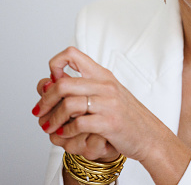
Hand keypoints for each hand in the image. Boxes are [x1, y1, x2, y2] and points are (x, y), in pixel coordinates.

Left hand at [32, 47, 183, 165]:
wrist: (151, 136)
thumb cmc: (127, 116)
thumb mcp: (107, 94)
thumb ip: (84, 86)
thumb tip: (51, 83)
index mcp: (102, 75)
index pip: (72, 54)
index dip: (55, 64)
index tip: (51, 81)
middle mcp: (105, 85)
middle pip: (63, 84)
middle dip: (45, 100)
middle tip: (39, 112)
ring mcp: (109, 103)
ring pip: (68, 104)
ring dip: (53, 118)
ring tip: (49, 127)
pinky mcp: (110, 123)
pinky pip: (79, 123)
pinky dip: (67, 131)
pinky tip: (65, 134)